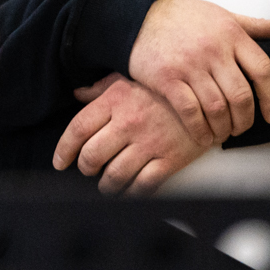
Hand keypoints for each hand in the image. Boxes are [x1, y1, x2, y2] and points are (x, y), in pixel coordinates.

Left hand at [53, 73, 210, 194]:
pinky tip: (130, 189)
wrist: (209, 93)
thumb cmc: (165, 85)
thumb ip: (102, 88)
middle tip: (88, 169)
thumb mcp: (130, 76)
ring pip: (114, 176)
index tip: (60, 162)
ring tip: (107, 184)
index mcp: (116, 100)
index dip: (63, 150)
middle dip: (85, 168)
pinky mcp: (170, 160)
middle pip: (91, 156)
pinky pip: (143, 186)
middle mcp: (129, 123)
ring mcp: (150, 143)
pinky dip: (132, 193)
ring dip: (106, 185)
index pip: (78, 129)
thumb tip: (78, 94)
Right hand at [128, 0, 269, 143]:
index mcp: (231, 34)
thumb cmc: (183, 18)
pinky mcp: (167, 80)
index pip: (263, 70)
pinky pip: (191, 113)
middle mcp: (213, 50)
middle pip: (241, 96)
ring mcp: (189, 66)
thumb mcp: (222, 14)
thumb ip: (254, 24)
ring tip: (223, 133)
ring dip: (224, 129)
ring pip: (218, 109)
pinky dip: (200, 131)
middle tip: (242, 127)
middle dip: (245, 120)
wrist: (137, 17)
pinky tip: (204, 137)